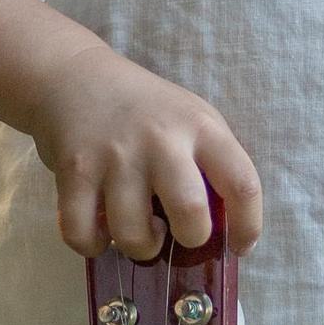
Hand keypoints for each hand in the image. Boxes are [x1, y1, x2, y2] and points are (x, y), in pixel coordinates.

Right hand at [29, 38, 263, 260]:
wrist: (77, 77)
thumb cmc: (146, 110)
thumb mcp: (192, 119)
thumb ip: (211, 165)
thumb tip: (224, 229)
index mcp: (201, 127)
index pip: (242, 184)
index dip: (248, 227)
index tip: (239, 246)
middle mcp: (161, 139)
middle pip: (190, 212)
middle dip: (190, 238)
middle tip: (177, 232)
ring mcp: (116, 156)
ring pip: (133, 233)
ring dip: (140, 247)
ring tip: (137, 230)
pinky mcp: (75, 170)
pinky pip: (82, 232)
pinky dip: (91, 245)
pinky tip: (99, 233)